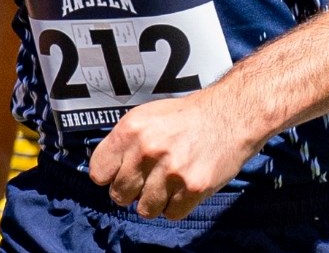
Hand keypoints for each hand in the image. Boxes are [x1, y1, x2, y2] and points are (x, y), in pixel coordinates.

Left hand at [88, 93, 259, 219]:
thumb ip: (123, 142)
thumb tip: (106, 170)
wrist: (229, 115)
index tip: (118, 175)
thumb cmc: (187, 116)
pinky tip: (182, 187)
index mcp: (131, 130)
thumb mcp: (146, 117)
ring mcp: (171, 171)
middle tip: (146, 180)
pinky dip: (176, 205)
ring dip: (154, 201)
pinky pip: (171, 214)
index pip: (99, 172)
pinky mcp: (194, 188)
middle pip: (119, 195)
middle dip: (131, 192)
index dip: (109, 176)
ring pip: (145, 209)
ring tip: (167, 184)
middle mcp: (148, 150)